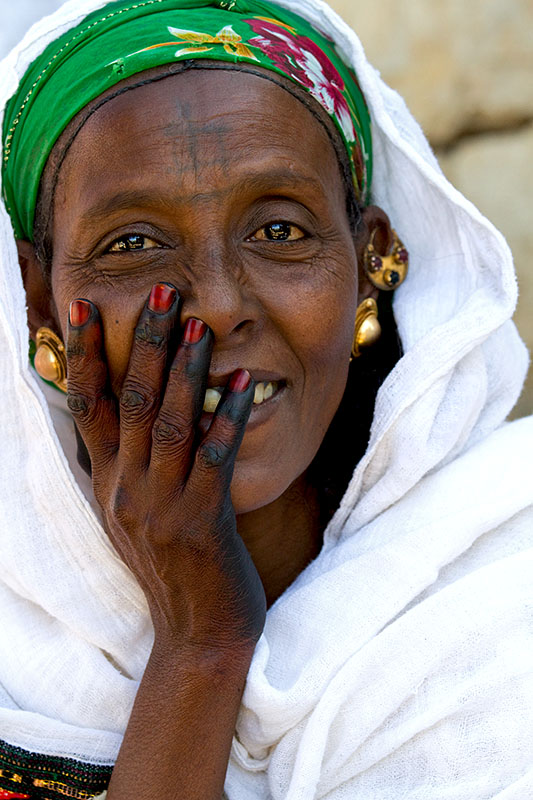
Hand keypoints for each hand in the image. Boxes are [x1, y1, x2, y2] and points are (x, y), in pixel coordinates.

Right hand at [65, 282, 265, 651]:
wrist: (195, 632)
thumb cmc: (171, 565)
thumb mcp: (135, 512)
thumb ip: (132, 463)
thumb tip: (138, 406)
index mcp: (108, 481)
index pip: (87, 407)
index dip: (85, 355)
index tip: (85, 306)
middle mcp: (126, 489)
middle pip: (131, 403)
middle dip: (145, 345)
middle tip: (161, 293)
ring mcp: (160, 507)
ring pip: (169, 426)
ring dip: (186, 372)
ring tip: (199, 326)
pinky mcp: (201, 523)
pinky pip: (214, 461)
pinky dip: (228, 419)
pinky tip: (246, 385)